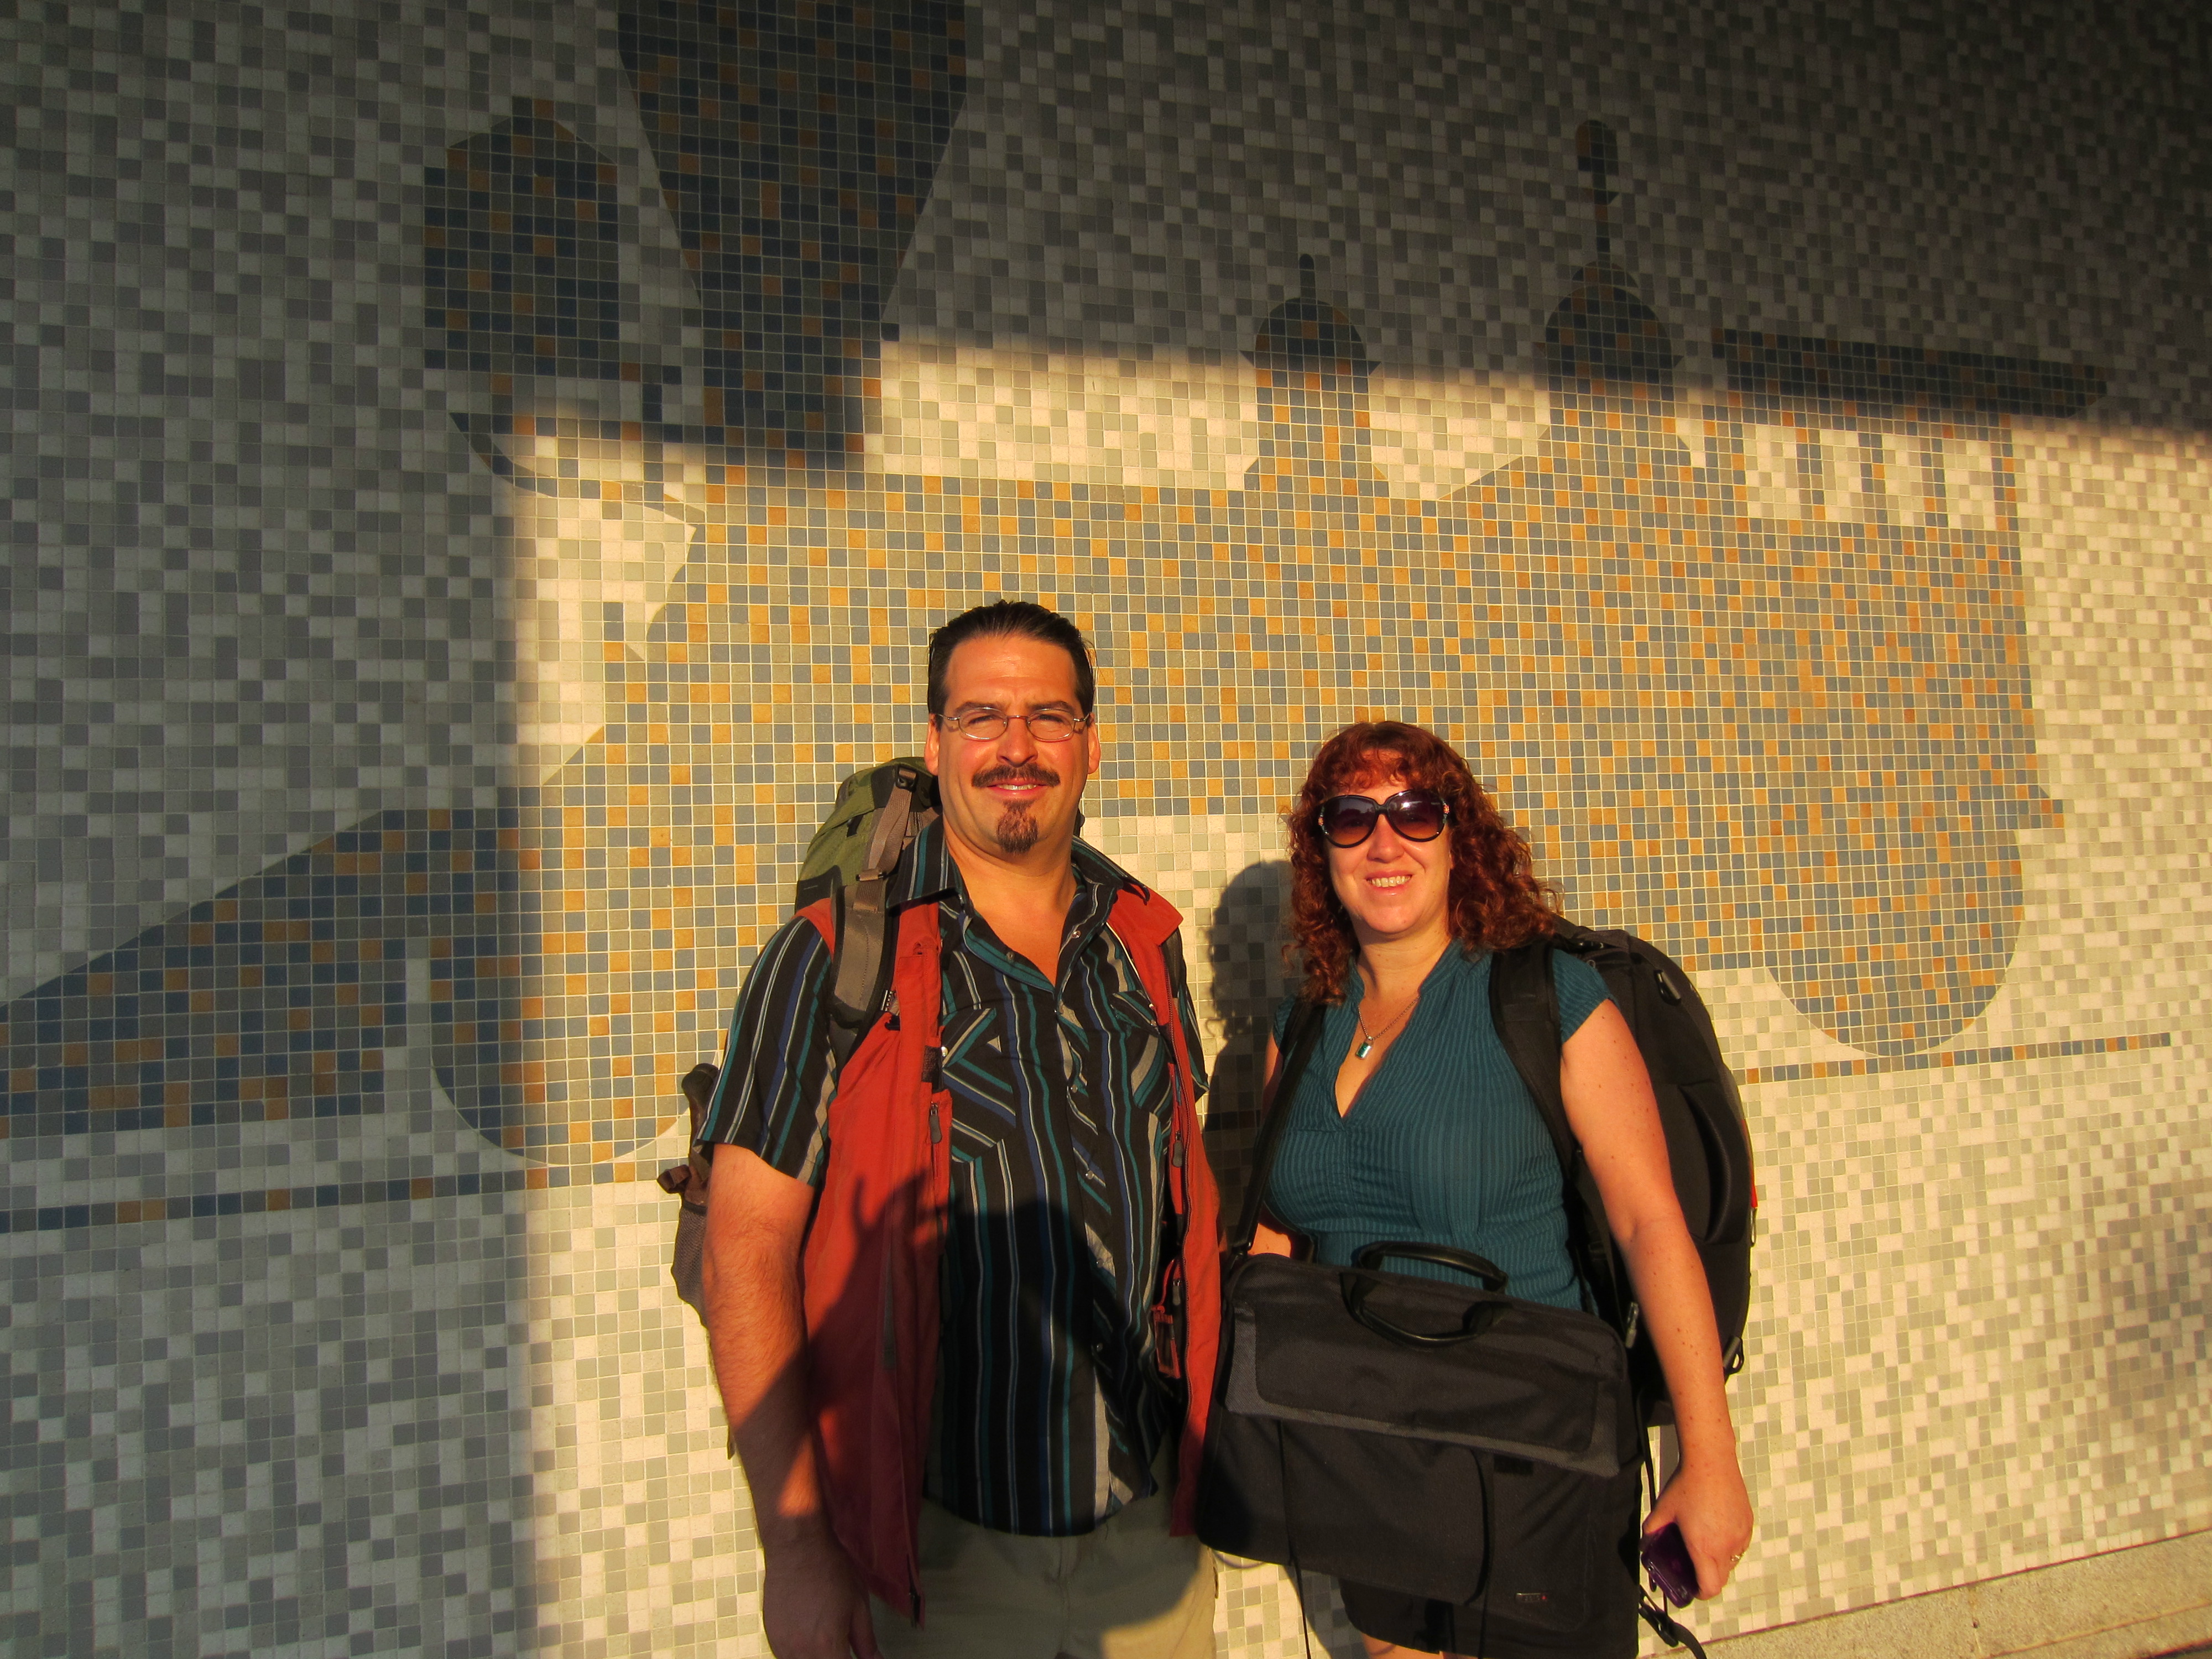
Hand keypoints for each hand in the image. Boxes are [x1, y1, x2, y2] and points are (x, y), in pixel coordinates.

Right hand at [761, 1527, 881, 1657]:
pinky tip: (809, 1637)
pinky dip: (800, 1654)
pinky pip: (786, 1657)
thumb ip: (866, 1641)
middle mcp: (802, 1651)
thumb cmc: (831, 1570)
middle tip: (841, 1646)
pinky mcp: (771, 1637)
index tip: (853, 1654)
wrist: (797, 1547)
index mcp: (828, 1645)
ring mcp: (783, 1646)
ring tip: (825, 1640)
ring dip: (817, 1657)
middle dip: (834, 1658)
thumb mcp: (858, 1604)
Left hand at [1642, 1453, 1752, 1599]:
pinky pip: (1740, 1545)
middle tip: (1695, 1567)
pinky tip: (1717, 1529)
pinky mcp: (1748, 1524)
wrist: (1711, 1462)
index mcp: (1704, 1548)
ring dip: (1719, 1561)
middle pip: (1721, 1579)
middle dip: (1708, 1578)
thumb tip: (1646, 1540)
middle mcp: (1726, 1546)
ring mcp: (1740, 1536)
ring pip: (1732, 1562)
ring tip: (1705, 1543)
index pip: (1710, 1588)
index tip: (1692, 1588)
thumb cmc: (1686, 1486)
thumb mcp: (1663, 1510)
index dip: (1700, 1593)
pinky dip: (1730, 1546)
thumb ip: (1652, 1529)